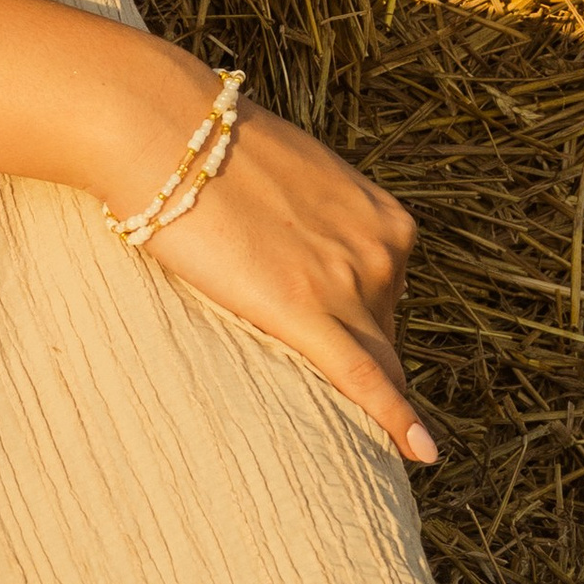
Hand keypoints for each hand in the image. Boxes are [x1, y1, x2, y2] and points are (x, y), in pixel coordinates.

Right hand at [136, 97, 433, 466]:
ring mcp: (347, 281)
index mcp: (384, 218)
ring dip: (358, 391)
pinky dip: (394, 419)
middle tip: (315, 381)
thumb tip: (300, 248)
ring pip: (371, 360)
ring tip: (341, 426)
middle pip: (382, 333)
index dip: (364, 328)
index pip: (391, 298)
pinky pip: (361, 376)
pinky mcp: (303, 309)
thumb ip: (317, 221)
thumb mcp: (294, 179)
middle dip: (358, 358)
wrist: (164, 130)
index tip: (349, 355)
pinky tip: (420, 453)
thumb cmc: (215, 151)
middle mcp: (382, 250)